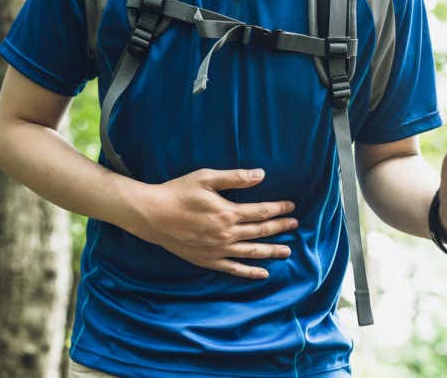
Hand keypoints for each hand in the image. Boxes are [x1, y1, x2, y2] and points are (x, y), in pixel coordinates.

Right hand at [134, 168, 297, 278]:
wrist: (152, 215)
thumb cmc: (178, 192)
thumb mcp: (206, 178)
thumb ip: (235, 177)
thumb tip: (261, 174)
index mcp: (228, 213)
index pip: (260, 212)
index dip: (278, 209)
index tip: (290, 207)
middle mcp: (226, 234)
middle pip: (260, 232)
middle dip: (280, 227)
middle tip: (294, 225)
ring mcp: (218, 250)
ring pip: (251, 252)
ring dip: (271, 251)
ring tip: (287, 251)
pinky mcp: (208, 261)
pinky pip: (234, 269)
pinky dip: (249, 272)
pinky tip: (262, 273)